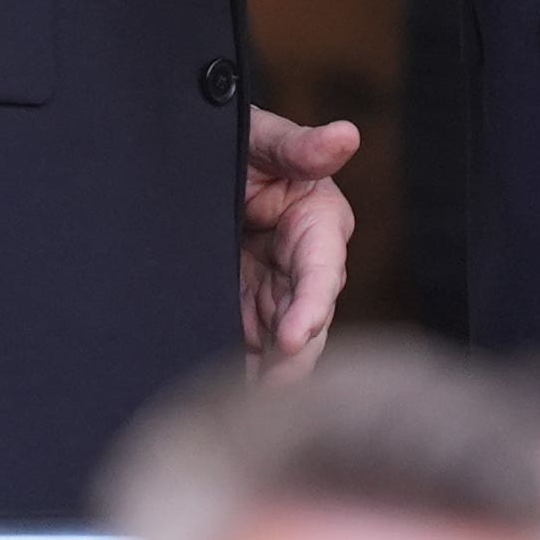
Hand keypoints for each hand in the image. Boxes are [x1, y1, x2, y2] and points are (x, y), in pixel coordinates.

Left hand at [242, 108, 358, 380]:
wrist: (192, 165)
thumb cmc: (243, 143)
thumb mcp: (263, 138)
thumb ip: (300, 146)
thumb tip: (346, 134)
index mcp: (319, 225)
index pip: (322, 272)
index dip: (311, 306)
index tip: (293, 336)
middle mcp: (304, 267)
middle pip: (307, 321)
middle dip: (292, 359)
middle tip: (268, 392)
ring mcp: (275, 293)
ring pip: (282, 346)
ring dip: (269, 375)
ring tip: (246, 405)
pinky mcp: (246, 310)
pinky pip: (250, 349)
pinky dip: (244, 374)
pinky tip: (229, 401)